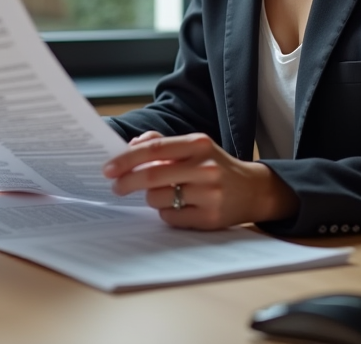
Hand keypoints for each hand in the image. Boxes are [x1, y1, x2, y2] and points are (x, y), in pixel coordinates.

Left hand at [102, 132, 297, 228]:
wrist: (253, 190)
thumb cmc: (215, 166)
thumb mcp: (194, 146)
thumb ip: (162, 143)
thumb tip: (130, 146)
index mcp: (199, 144)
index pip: (154, 149)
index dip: (126, 159)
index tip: (108, 168)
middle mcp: (206, 168)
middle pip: (152, 175)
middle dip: (127, 182)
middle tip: (115, 187)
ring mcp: (210, 195)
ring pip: (158, 198)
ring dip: (150, 197)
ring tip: (163, 194)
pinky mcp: (210, 218)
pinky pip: (170, 217)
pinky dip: (165, 212)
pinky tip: (179, 206)